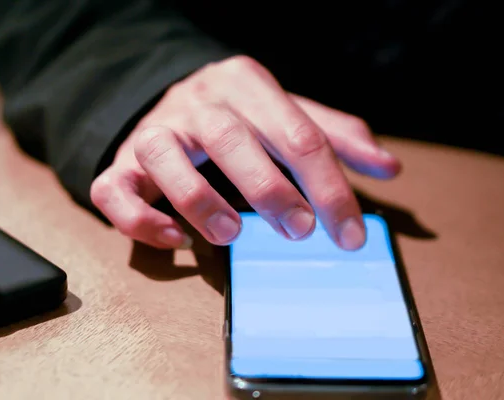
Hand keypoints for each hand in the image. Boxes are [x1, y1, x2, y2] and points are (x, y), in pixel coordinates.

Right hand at [90, 56, 400, 249]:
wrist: (169, 96)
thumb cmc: (240, 115)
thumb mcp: (290, 114)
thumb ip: (336, 136)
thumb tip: (389, 167)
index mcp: (246, 85)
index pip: (298, 134)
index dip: (329, 188)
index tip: (350, 235)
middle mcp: (197, 103)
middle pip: (230, 138)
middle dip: (269, 189)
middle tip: (301, 231)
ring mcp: (154, 131)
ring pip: (162, 156)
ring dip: (197, 199)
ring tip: (232, 235)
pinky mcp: (121, 163)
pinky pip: (114, 190)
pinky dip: (141, 220)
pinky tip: (178, 240)